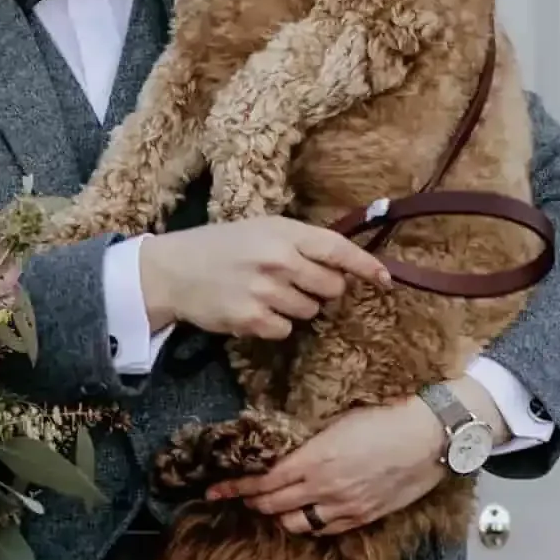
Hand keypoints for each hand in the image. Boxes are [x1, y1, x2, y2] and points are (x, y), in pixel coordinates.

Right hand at [139, 217, 391, 341]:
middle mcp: (278, 260)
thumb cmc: (222, 246)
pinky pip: (285, 330)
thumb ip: (302, 242)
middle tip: (295, 283)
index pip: (337, 250)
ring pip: (309, 312)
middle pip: (331, 288)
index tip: (386, 279)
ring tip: (266, 294)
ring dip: (295, 308)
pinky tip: (253, 310)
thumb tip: (345, 266)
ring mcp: (265, 292)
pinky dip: (274, 325)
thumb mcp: (262, 229)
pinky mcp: (251, 319)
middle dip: (322, 289)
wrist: (174, 270)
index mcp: (284, 233)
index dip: (365, 265)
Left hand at [208, 396, 452, 528]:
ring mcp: (346, 507)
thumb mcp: (340, 418)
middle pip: (273, 506)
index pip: (263, 482)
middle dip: (252, 502)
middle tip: (242, 496)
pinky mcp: (365, 516)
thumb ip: (309, 438)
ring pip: (297, 524)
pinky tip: (306, 515)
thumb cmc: (389, 414)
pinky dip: (309, 524)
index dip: (235, 488)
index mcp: (315, 459)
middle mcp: (326, 488)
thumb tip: (285, 445)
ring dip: (279, 516)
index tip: (214, 491)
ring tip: (273, 506)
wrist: (435, 434)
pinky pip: (325, 530)